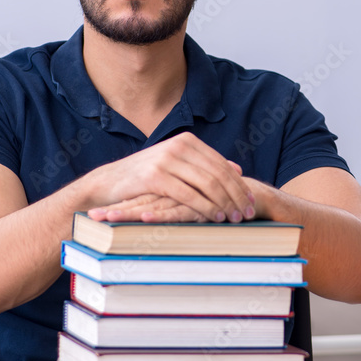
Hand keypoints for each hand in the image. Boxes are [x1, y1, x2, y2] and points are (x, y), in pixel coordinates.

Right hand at [83, 132, 254, 222]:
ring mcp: (166, 159)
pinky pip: (189, 194)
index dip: (239, 184)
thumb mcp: (178, 165)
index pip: (222, 164)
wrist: (109, 182)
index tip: (251, 201)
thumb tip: (237, 168)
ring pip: (207, 184)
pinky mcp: (155, 176)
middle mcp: (179, 145)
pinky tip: (215, 217)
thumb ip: (205, 165)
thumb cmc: (146, 178)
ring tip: (236, 219)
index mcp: (187, 141)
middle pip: (218, 173)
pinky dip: (205, 207)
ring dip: (225, 203)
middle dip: (236, 195)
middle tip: (249, 213)